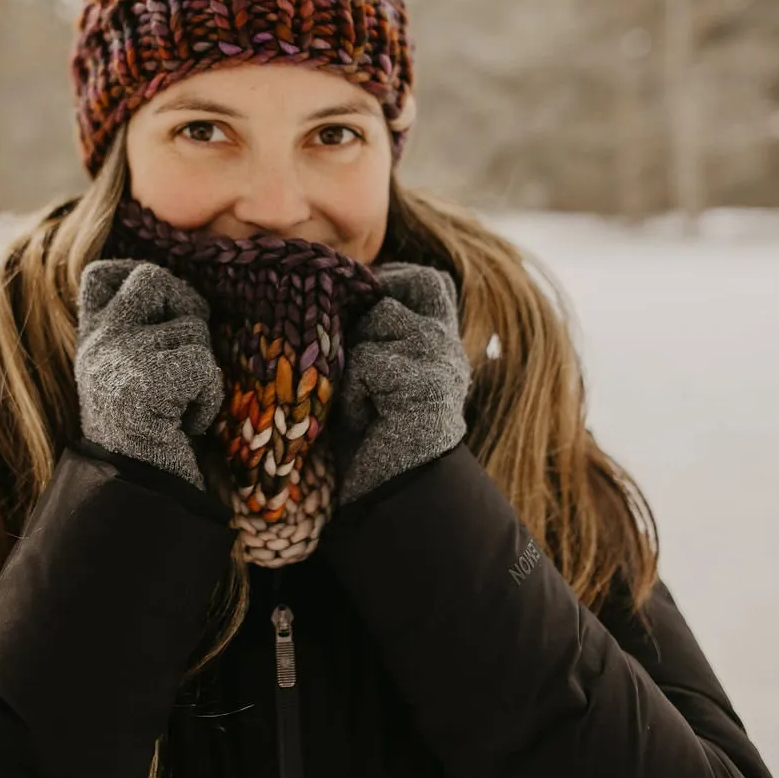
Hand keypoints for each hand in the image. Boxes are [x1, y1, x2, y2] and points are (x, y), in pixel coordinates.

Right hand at [74, 260, 224, 490]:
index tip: (162, 307)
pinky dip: (209, 399)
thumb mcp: (130, 377)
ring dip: (203, 369)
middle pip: (153, 278)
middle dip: (187, 304)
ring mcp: (119, 358)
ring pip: (192, 328)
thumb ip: (138, 335)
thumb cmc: (147, 438)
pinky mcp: (146, 383)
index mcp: (92, 340)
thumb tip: (181, 293)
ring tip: (182, 406)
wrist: (133, 498)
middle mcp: (100, 343)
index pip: (101, 275)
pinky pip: (204, 366)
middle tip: (190, 348)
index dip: (137, 274)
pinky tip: (188, 425)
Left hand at [333, 262, 470, 505]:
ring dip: (353, 355)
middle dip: (374, 302)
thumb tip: (332, 294)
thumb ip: (368, 336)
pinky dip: (353, 393)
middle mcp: (446, 345)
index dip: (391, 279)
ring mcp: (441, 361)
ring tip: (356, 399)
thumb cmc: (368, 440)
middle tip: (351, 336)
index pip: (426, 281)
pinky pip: (370, 361)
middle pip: (413, 284)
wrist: (391, 499)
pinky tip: (362, 420)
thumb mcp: (371, 376)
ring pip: (380, 319)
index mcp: (437, 341)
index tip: (358, 303)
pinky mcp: (426, 383)